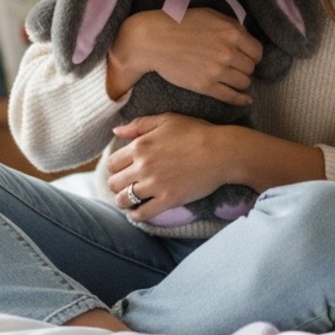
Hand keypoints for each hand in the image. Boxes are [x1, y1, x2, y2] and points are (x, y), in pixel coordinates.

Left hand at [105, 113, 228, 221]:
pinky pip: (142, 213)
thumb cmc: (197, 132)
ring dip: (124, 201)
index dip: (116, 168)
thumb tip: (116, 132)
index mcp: (140, 145)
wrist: (222, 151)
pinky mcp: (168, 199)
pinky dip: (137, 215)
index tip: (123, 171)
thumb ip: (139, 125)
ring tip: (131, 200)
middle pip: (114, 183)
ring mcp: (155, 184)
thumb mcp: (167, 120)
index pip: (112, 163)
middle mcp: (143, 166)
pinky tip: (140, 211)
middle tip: (126, 186)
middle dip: (117, 185)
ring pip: (123, 200)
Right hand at [106, 8, 262, 105]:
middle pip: (251, 68)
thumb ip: (231, 26)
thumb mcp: (210, 15)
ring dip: (240, 81)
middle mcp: (228, 52)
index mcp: (232, 32)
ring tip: (232, 78)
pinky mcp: (205, 86)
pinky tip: (245, 100)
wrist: (153, 40)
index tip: (246, 56)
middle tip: (236, 66)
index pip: (257, 51)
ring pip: (244, 83)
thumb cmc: (179, 23)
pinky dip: (240, 99)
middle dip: (245, 67)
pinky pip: (231, 96)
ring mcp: (217, 71)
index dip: (252, 55)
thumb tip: (246, 38)